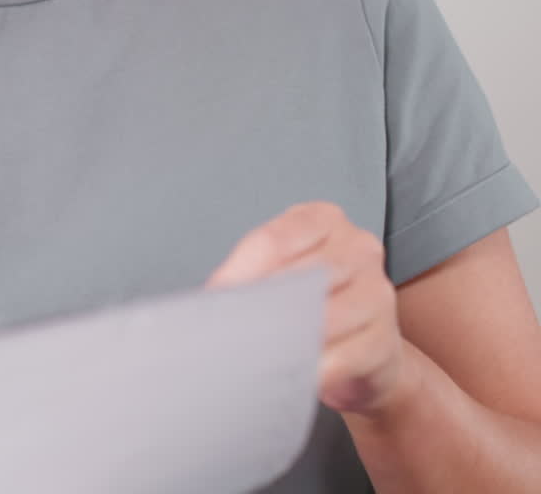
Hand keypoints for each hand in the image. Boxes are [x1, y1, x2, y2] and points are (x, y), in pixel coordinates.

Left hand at [208, 202, 411, 414]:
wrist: (368, 354)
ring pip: (322, 318)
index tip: (215, 300)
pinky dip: (312, 370)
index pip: (273, 241)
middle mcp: (358, 247)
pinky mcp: (385, 340)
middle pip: (297, 276)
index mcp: (324, 220)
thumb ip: (249, 275)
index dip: (239, 274)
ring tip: (258, 354)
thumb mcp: (280, 274)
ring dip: (284, 341)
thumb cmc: (313, 305)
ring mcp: (378, 292)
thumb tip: (210, 298)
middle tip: (231, 332)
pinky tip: (295, 375)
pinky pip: (342, 357)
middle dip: (258, 308)